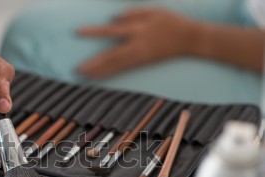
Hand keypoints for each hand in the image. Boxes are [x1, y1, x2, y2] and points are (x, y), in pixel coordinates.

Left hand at [78, 8, 196, 78]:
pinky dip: (110, 72)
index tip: (78, 32)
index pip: (111, 30)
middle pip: (111, 55)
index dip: (94, 32)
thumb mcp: (154, 10)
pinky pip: (123, 68)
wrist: (190, 39)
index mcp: (138, 28)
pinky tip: (100, 76)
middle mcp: (137, 44)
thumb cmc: (171, 21)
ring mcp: (140, 55)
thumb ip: (133, 12)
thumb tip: (114, 18)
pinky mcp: (143, 62)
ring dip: (99, 71)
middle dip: (93, 63)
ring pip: (116, 65)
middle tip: (77, 70)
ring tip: (84, 76)